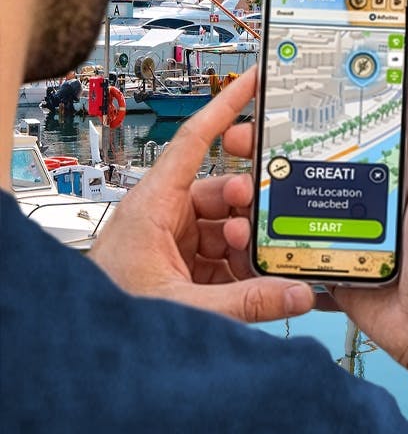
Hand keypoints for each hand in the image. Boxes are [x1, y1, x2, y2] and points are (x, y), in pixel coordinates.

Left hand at [90, 68, 314, 322]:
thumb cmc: (108, 314)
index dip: (226, 106)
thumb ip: (247, 301)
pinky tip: (256, 283)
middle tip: (273, 220)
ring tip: (263, 263)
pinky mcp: (182, 269)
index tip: (254, 81)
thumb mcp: (184, 306)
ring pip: (228, 226)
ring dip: (249, 245)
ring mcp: (174, 243)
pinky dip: (243, 269)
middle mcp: (164, 218)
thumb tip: (298, 292)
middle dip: (251, 207)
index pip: (196, 142)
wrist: (84, 352)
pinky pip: (224, 257)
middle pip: (222, 191)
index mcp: (153, 206)